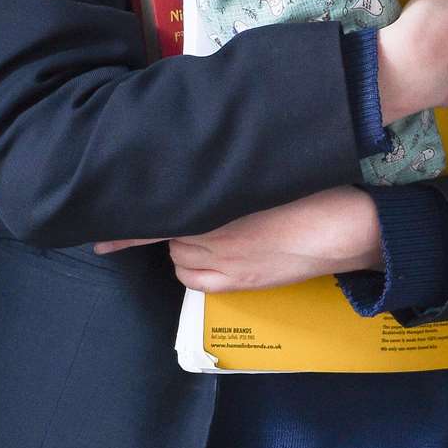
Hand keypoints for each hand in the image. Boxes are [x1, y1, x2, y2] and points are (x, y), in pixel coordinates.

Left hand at [92, 186, 382, 291]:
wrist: (350, 229)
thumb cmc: (317, 190)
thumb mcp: (268, 169)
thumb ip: (231, 167)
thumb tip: (205, 164)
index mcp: (219, 201)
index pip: (156, 212)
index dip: (124, 220)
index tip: (97, 216)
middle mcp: (213, 234)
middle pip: (166, 231)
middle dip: (169, 220)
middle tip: (188, 209)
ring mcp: (226, 262)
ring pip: (178, 256)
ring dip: (181, 244)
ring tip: (207, 230)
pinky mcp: (241, 282)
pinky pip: (195, 280)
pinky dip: (191, 268)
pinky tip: (207, 258)